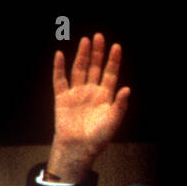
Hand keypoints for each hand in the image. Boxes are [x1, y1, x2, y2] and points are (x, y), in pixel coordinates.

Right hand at [49, 33, 129, 182]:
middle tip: (99, 37)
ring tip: (85, 41)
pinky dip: (59, 68)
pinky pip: (60, 80)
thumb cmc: (99, 138)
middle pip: (95, 67)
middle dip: (97, 53)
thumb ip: (120, 105)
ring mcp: (76, 93)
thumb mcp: (113, 121)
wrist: (79, 148)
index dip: (113, 60)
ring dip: (82, 55)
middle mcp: (91, 91)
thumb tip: (127, 89)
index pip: (110, 73)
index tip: (116, 46)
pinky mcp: (62, 98)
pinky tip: (60, 55)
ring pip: (79, 70)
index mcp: (105, 96)